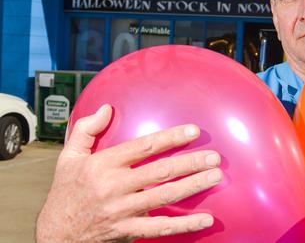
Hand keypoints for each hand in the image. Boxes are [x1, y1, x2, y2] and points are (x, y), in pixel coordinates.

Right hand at [36, 105, 222, 242]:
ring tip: (215, 177)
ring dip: (192, 186)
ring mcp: (121, 210)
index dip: (170, 138)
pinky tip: (206, 220)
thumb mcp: (68, 158)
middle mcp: (114, 187)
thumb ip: (86, 129)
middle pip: (159, 172)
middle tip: (214, 157)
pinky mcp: (127, 230)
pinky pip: (160, 228)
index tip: (193, 131)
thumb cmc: (66, 193)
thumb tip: (107, 108)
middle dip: (190, 163)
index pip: (143, 147)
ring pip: (164, 197)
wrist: (56, 235)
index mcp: (102, 165)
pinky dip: (185, 225)